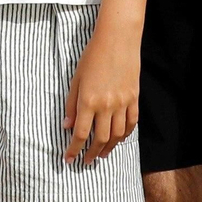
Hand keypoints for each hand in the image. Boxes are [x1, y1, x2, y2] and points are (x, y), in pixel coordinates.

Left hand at [63, 26, 137, 163]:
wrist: (117, 40)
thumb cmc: (92, 56)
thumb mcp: (76, 78)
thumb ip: (71, 104)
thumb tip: (67, 126)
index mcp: (88, 100)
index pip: (80, 133)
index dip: (74, 149)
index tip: (69, 159)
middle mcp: (106, 105)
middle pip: (100, 138)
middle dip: (91, 153)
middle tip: (86, 161)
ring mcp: (122, 103)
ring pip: (117, 135)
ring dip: (109, 148)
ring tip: (102, 154)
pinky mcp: (134, 98)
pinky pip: (131, 123)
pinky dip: (125, 135)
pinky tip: (119, 139)